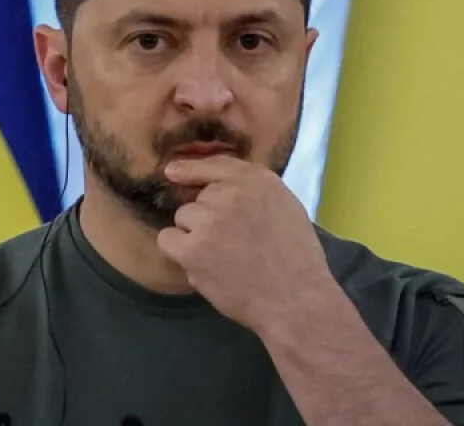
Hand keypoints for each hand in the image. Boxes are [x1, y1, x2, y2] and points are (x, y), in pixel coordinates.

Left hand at [157, 156, 338, 334]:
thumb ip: (253, 193)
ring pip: (184, 217)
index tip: (173, 172)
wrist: (294, 299)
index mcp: (258, 180)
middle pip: (199, 197)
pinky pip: (168, 239)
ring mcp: (209, 220)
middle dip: (209, 216)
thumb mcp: (286, 207)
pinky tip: (200, 264)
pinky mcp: (193, 249)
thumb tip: (216, 188)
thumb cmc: (295, 258)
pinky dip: (178, 250)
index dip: (192, 169)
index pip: (217, 164)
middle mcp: (231, 194)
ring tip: (222, 256)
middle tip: (232, 242)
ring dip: (195, 234)